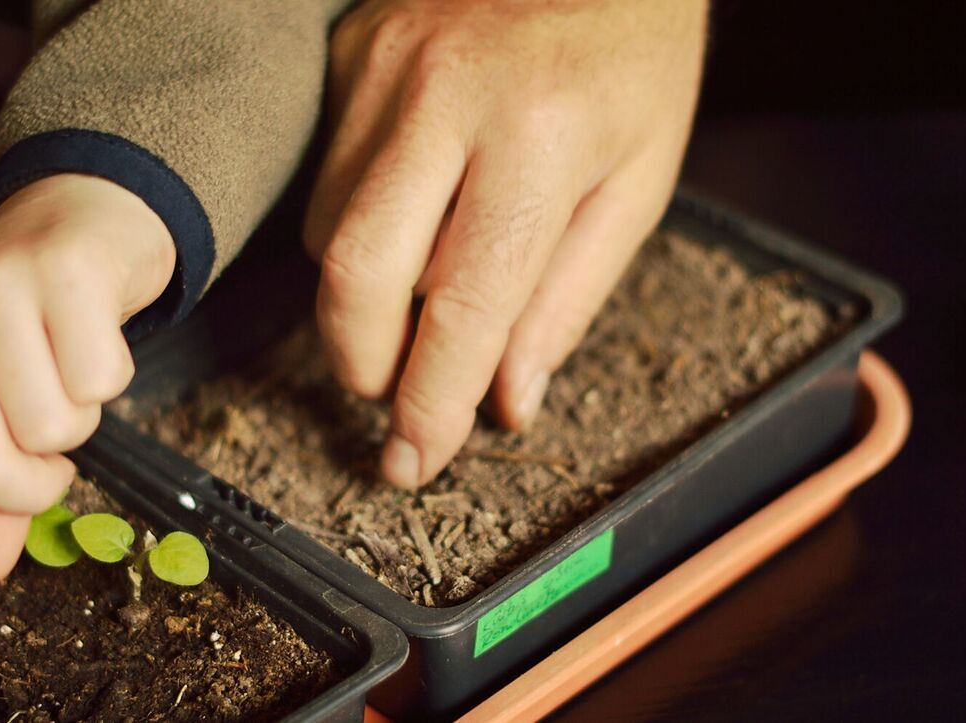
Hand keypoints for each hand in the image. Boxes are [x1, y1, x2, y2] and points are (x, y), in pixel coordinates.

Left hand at [0, 174, 174, 605]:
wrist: (82, 211)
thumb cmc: (31, 316)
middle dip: (36, 480)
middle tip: (53, 451)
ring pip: (52, 426)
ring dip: (81, 419)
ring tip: (72, 372)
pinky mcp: (61, 274)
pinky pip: (100, 380)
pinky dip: (114, 376)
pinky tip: (99, 338)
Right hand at [305, 0, 706, 488]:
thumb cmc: (633, 56)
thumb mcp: (638, 182)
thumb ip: (566, 299)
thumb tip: (505, 399)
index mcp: (541, 135)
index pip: (465, 304)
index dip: (432, 400)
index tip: (414, 459)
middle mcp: (446, 96)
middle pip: (359, 274)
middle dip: (364, 362)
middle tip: (393, 393)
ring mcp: (384, 67)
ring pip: (331, 232)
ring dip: (366, 291)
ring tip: (426, 282)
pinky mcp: (349, 54)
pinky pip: (327, 176)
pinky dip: (360, 222)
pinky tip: (413, 207)